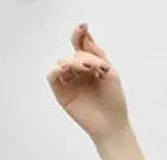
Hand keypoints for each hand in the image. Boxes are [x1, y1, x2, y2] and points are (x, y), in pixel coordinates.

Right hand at [46, 24, 128, 141]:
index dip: (80, 35)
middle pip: (75, 54)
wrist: (112, 125)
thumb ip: (98, 54)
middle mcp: (79, 73)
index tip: (83, 27)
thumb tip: (85, 37)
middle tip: (92, 66)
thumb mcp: (111, 73)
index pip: (82, 47)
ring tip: (85, 68)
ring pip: (63, 63)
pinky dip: (57, 70)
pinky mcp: (61, 93)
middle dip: (83, 56)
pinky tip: (66, 69)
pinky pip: (53, 76)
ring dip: (72, 62)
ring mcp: (69, 82)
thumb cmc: (114, 101)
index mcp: (91, 66)